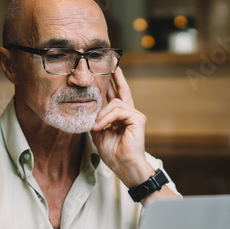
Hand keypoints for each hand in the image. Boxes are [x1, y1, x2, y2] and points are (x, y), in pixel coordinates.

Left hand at [91, 67, 154, 188]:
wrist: (124, 165)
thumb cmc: (113, 153)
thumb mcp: (99, 133)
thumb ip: (97, 118)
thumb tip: (91, 107)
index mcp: (120, 117)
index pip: (116, 96)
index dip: (112, 84)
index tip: (109, 71)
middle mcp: (129, 113)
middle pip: (123, 90)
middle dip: (116, 77)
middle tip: (112, 63)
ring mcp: (135, 115)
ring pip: (115, 103)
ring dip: (102, 115)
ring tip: (96, 128)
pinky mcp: (138, 118)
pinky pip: (118, 111)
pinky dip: (108, 119)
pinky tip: (102, 128)